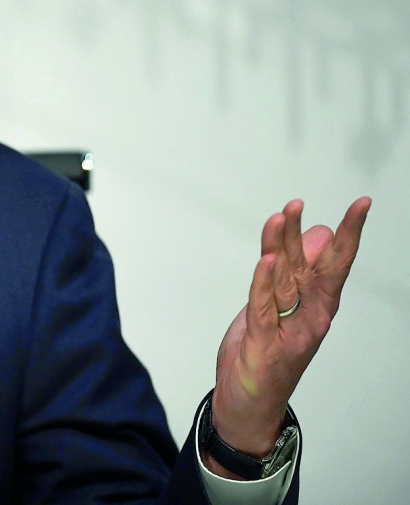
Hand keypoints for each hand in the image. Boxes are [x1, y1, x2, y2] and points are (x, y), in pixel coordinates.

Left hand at [208, 197, 369, 472]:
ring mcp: (288, 329)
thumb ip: (295, 270)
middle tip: (331, 206)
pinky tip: (266, 259)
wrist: (249, 404)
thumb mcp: (282, 305)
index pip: (336, 263)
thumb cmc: (267, 351)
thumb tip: (316, 234)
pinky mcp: (263, 340)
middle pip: (319, 269)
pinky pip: (263, 304)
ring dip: (283, 244)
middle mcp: (309, 316)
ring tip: (285, 213)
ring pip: (288, 280)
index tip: (361, 206)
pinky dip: (264, 280)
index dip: (349, 234)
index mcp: (317, 306)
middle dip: (326, 236)